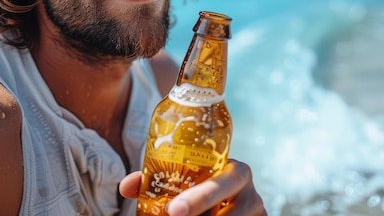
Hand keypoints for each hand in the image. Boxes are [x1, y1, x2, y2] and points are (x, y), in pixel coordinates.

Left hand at [119, 159, 266, 215]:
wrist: (228, 204)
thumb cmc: (204, 190)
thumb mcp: (188, 184)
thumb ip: (158, 183)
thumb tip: (126, 187)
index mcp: (236, 171)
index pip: (223, 180)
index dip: (199, 197)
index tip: (172, 210)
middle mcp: (251, 194)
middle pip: (231, 213)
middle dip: (201, 211)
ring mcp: (257, 214)